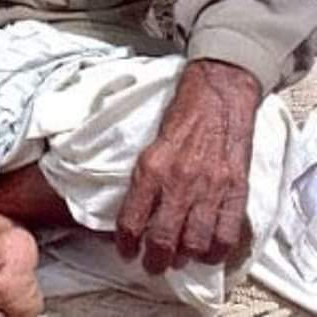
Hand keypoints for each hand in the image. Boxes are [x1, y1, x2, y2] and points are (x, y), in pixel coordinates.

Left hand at [115, 58, 260, 274]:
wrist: (216, 95)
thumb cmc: (181, 117)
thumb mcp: (150, 145)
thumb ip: (144, 178)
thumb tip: (134, 210)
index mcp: (150, 168)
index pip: (131, 219)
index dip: (126, 243)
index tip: (126, 251)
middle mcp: (178, 182)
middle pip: (163, 239)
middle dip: (155, 260)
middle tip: (152, 265)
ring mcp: (209, 188)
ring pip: (194, 243)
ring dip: (184, 258)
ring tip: (179, 259)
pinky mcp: (234, 190)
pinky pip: (226, 235)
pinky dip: (216, 251)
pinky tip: (207, 251)